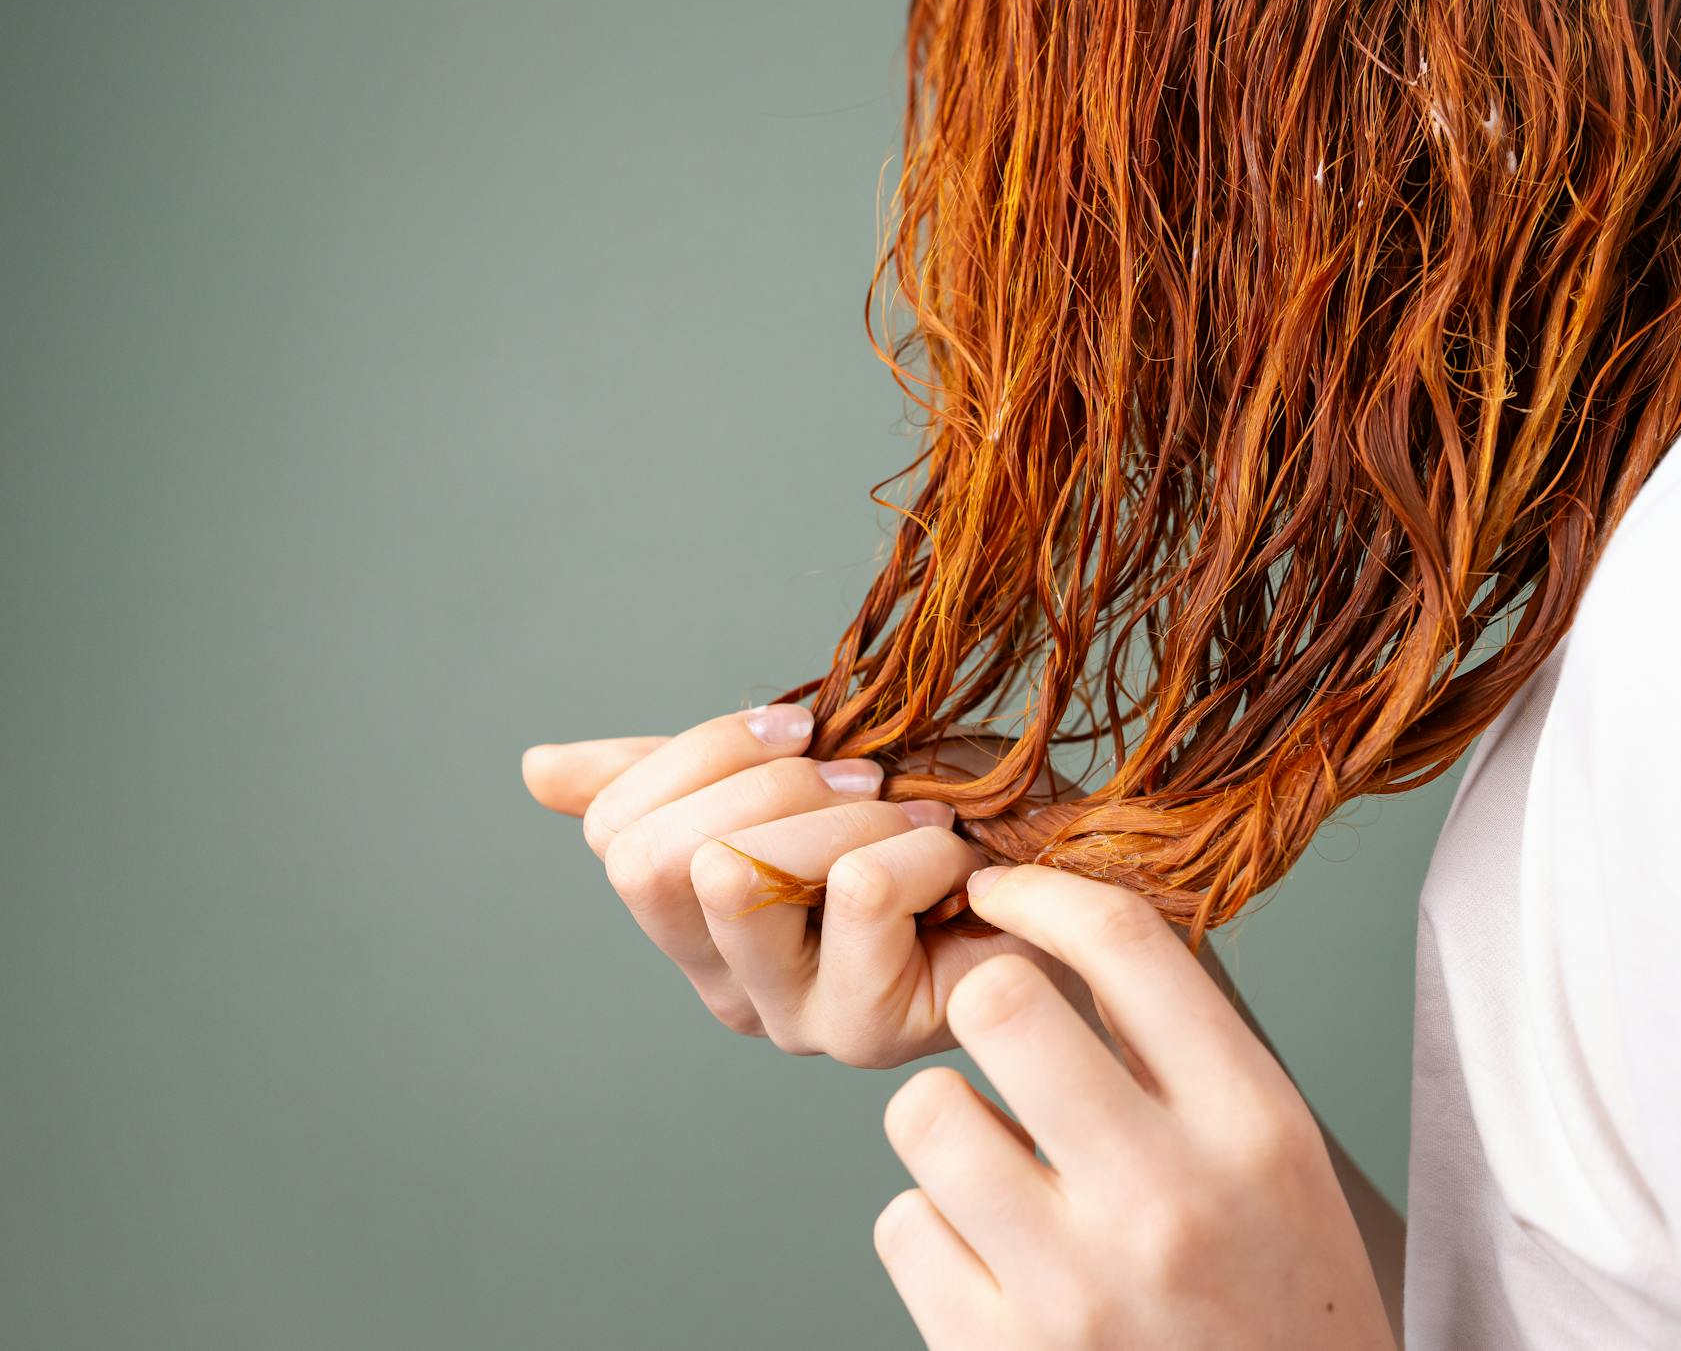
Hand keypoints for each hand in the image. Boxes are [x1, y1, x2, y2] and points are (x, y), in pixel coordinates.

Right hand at [520, 705, 1094, 1066]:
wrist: (1065, 873)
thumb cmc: (936, 820)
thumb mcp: (799, 770)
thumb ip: (676, 775)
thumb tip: (535, 771)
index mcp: (691, 917)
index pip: (615, 832)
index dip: (705, 753)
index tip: (801, 727)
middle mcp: (723, 983)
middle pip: (653, 861)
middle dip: (763, 785)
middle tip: (860, 780)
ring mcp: (791, 1018)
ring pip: (740, 875)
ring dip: (841, 818)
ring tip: (915, 822)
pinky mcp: (868, 1033)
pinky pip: (857, 893)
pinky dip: (920, 847)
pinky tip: (960, 868)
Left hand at [874, 864, 1395, 1350]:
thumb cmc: (1275, 1296)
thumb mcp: (1274, 1156)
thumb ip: (1183, 1049)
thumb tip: (1062, 924)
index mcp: (1252, 1126)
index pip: (1126, 944)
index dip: (1040, 891)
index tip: (1003, 892)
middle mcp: (1165, 1199)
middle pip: (999, 1003)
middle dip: (983, 1000)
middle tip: (1001, 1032)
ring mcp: (1073, 1288)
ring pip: (924, 1111)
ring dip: (949, 1124)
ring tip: (999, 1161)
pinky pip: (900, 1225)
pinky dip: (934, 1229)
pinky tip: (991, 1255)